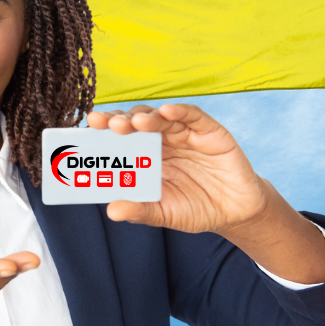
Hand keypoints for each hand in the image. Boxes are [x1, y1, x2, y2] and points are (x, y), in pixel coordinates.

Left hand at [87, 104, 269, 235]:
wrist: (236, 212)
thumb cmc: (198, 209)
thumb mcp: (166, 213)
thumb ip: (142, 210)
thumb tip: (112, 210)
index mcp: (149, 157)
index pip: (123, 138)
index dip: (106, 131)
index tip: (88, 129)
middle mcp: (164, 141)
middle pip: (138, 123)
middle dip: (120, 121)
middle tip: (105, 123)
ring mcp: (187, 134)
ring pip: (162, 118)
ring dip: (147, 117)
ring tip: (134, 122)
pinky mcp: (210, 132)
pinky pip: (194, 117)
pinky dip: (180, 112)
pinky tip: (167, 112)